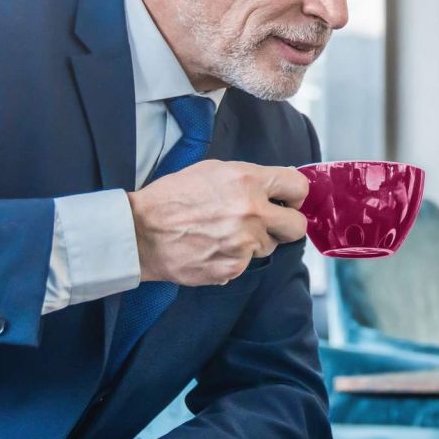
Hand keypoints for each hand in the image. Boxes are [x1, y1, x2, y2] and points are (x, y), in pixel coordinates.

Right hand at [127, 160, 309, 286]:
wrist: (140, 232)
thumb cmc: (171, 198)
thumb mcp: (212, 170)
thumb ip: (249, 178)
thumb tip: (276, 185)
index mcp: (248, 181)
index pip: (298, 187)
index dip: (295, 196)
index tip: (288, 201)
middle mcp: (252, 213)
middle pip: (297, 226)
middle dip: (287, 225)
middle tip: (270, 223)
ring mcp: (244, 244)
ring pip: (269, 247)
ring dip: (254, 242)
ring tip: (223, 233)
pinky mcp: (234, 268)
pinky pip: (245, 263)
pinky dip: (233, 258)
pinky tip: (212, 248)